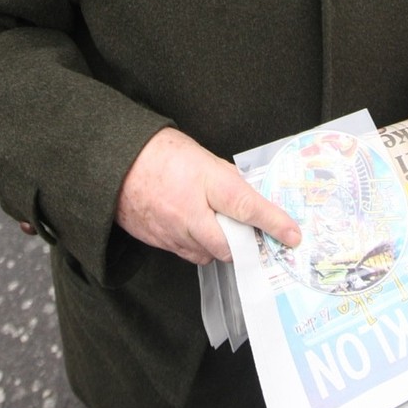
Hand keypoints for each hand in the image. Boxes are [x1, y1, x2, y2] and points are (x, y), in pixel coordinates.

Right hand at [115, 128, 301, 264]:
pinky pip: (188, 254)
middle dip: (241, 243)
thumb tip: (248, 194)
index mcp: (207, 182)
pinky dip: (197, 246)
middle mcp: (191, 212)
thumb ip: (225, 178)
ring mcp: (173, 231)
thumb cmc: (160, 152)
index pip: (248, 207)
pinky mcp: (159, 242)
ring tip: (211, 222)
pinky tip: (192, 228)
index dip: (273, 223)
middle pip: (230, 245)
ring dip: (217, 245)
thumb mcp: (201, 156)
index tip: (292, 235)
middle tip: (246, 233)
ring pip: (209, 254)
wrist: (115, 162)